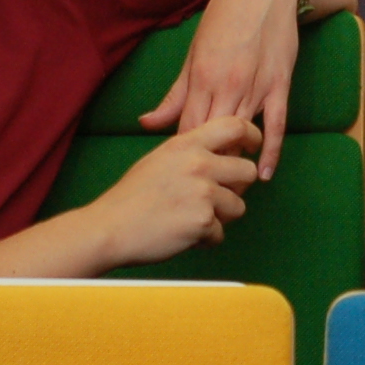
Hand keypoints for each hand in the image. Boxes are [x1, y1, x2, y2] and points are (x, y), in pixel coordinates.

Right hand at [95, 115, 260, 267]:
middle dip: (237, 189)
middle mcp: (199, 164)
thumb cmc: (131, 197)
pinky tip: (182, 234)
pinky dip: (204, 239)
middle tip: (217, 199)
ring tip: (190, 219)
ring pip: (238, 207)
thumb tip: (221, 157)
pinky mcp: (204, 221)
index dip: (252, 135)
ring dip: (220, 218)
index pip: (235, 125)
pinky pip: (220, 233)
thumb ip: (191, 153)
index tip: (254, 146)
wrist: (110, 228)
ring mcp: (204, 193)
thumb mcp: (160, 159)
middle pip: (248, 172)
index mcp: (187, 144)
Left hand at [142, 0, 302, 177]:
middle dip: (206, 167)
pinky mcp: (280, 84)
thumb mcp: (193, 54)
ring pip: (241, 136)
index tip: (178, 175)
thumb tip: (147, 124)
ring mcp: (256, 86)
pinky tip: (264, 174)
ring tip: (226, 192)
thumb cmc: (224, 17)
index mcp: (200, 78)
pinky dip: (271, 151)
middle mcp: (227, 85)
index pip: (187, 130)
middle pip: (212, 138)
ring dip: (234, 164)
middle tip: (200, 193)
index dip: (182, 156)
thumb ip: (174, 94)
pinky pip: (276, 125)